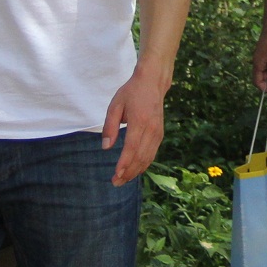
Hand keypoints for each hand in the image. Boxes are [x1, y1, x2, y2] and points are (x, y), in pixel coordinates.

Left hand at [101, 63, 168, 185]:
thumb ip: (110, 127)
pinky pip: (152, 153)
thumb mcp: (115, 106)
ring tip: (123, 180)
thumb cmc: (131, 93)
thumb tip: (106, 147)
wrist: (152, 83)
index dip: (124, 163)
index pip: (132, 147)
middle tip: (115, 182)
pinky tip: (134, 170)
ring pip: (148, 157)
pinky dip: (144, 164)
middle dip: (128, 172)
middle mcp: (152, 129)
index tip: (115, 175)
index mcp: (140, 121)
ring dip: (136, 171)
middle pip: (141, 156)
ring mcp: (158, 132)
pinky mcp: (160, 134)